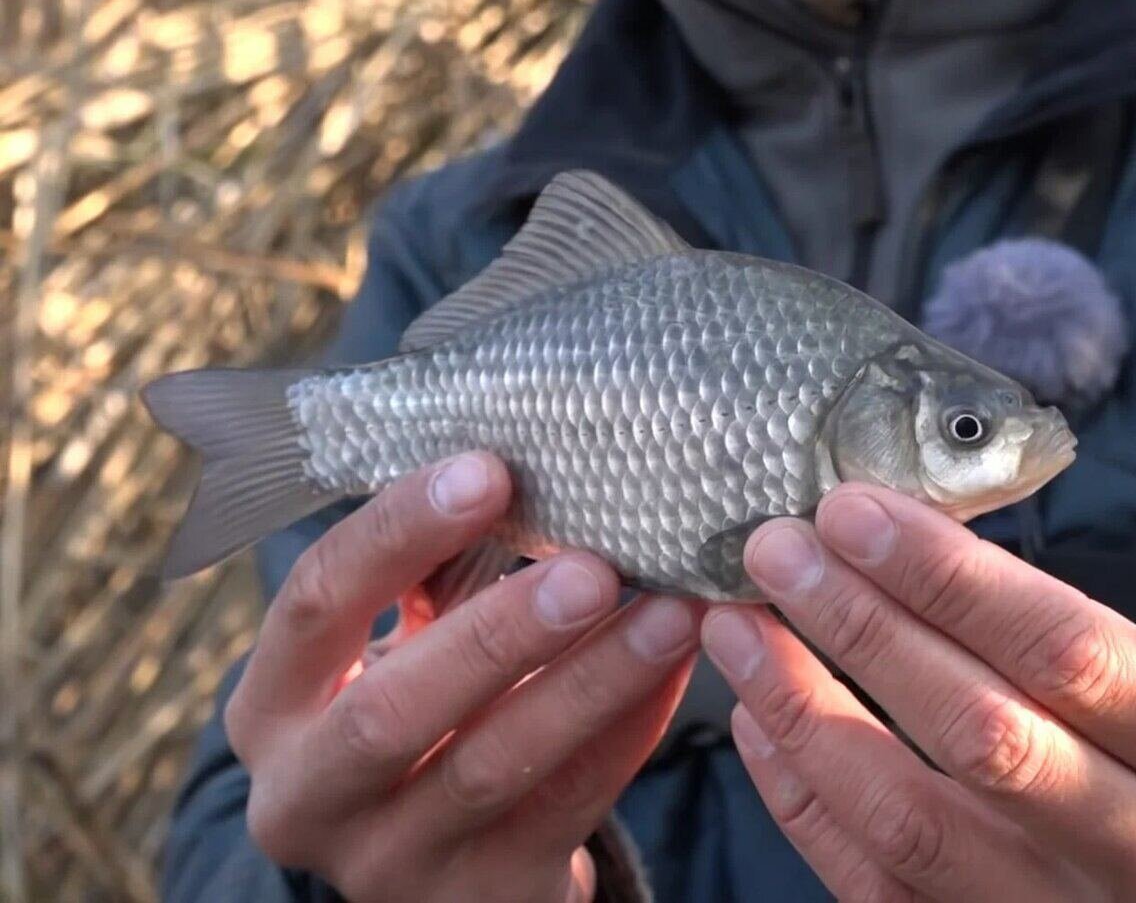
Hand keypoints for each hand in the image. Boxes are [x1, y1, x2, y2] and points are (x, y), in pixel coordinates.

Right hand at [225, 452, 700, 902]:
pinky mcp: (478, 898)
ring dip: (590, 681)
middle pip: (392, 711)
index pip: (316, 604)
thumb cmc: (416, 704)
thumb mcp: (393, 645)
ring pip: (492, 768)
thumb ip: (429, 573)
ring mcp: (390, 863)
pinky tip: (673, 671)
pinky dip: (626, 732)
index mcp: (273, 705)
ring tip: (669, 614)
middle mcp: (309, 795)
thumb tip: (522, 464)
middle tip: (593, 567)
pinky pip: (564, 810)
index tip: (488, 471)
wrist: (435, 850)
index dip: (399, 533)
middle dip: (498, 631)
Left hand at [702, 483, 1135, 901]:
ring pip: (913, 822)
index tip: (849, 511)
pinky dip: (804, 803)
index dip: (950, 579)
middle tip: (773, 553)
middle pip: (982, 734)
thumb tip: (910, 542)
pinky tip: (756, 726)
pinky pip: (878, 889)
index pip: (1067, 651)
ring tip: (736, 629)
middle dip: (862, 631)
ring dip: (806, 712)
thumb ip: (1066, 641)